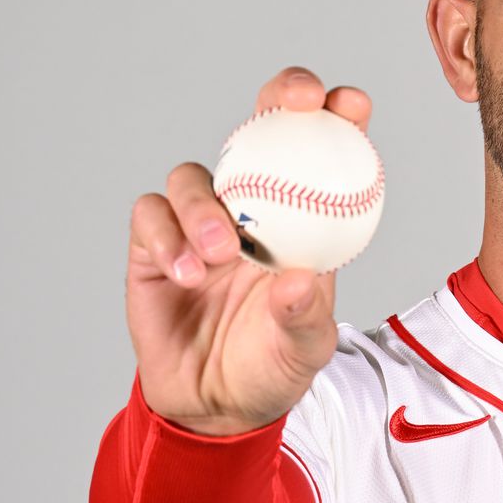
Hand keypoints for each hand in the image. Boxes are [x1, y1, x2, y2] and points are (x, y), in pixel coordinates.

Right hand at [125, 67, 371, 434]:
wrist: (215, 405)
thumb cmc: (274, 365)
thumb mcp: (305, 348)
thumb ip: (304, 316)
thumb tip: (298, 279)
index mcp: (303, 217)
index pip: (325, 149)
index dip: (338, 114)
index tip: (351, 104)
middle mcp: (252, 207)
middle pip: (261, 128)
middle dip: (277, 98)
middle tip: (289, 106)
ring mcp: (199, 221)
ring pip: (194, 176)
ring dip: (205, 205)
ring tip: (221, 254)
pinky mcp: (152, 244)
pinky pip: (150, 216)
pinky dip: (166, 237)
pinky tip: (187, 274)